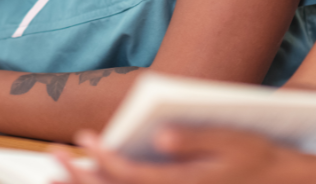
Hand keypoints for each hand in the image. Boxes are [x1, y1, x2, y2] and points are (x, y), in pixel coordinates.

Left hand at [51, 128, 315, 183]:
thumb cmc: (260, 155)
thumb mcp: (233, 140)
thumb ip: (196, 139)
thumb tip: (161, 136)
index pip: (136, 178)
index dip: (106, 160)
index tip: (82, 140)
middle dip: (85, 181)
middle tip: (55, 161)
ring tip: (65, 173)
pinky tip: (97, 180)